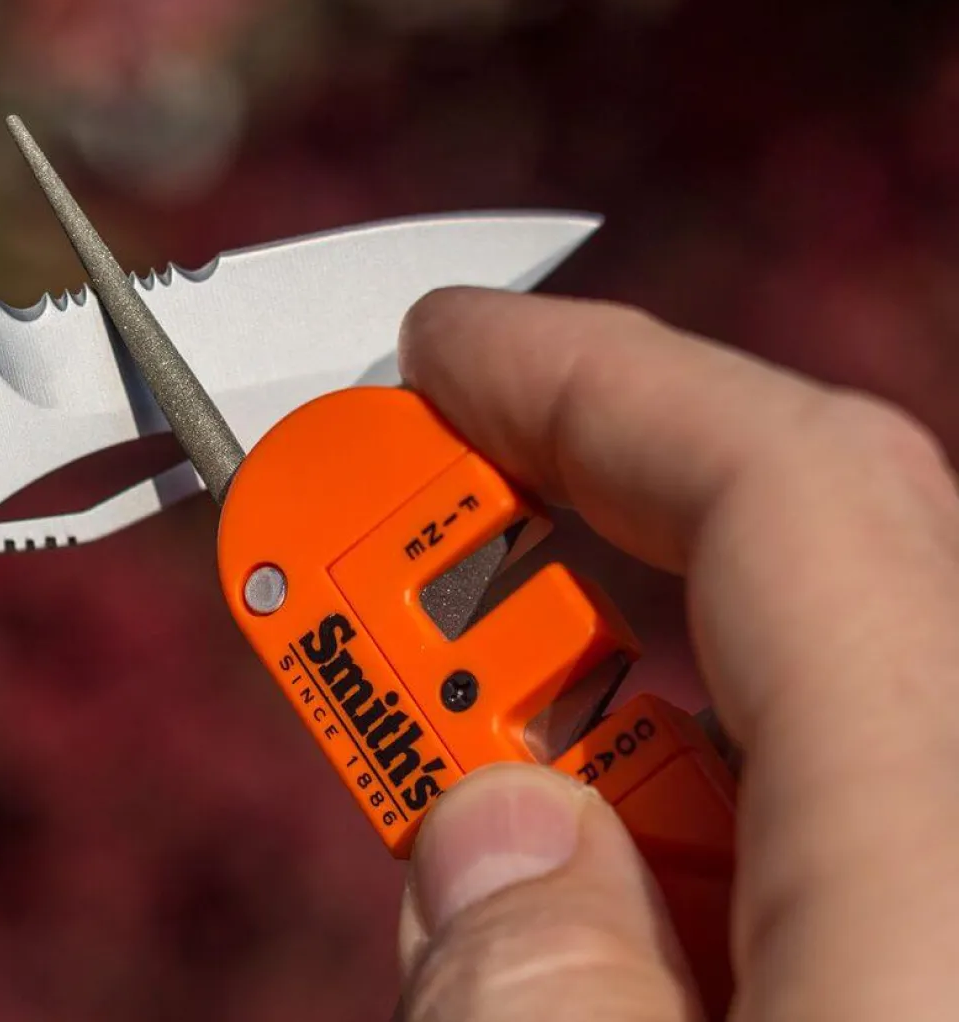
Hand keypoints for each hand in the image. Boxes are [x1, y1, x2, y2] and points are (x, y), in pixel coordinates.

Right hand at [394, 288, 958, 1019]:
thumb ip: (541, 996)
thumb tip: (489, 837)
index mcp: (948, 871)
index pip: (791, 495)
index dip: (596, 380)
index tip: (437, 352)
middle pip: (815, 580)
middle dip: (579, 538)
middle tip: (405, 551)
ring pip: (830, 730)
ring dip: (624, 726)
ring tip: (473, 784)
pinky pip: (858, 845)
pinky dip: (713, 841)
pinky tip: (623, 924)